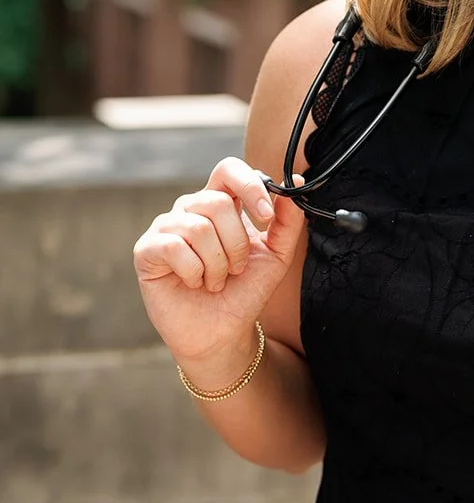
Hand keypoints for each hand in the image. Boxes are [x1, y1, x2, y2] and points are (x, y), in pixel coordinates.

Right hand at [133, 157, 304, 370]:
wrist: (222, 333)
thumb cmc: (245, 291)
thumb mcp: (277, 254)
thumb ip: (288, 219)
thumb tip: (297, 182)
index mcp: (220, 203)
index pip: (229, 170)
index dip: (250, 186)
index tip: (267, 216)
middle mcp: (191, 209)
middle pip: (217, 202)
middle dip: (236, 243)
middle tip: (235, 269)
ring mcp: (166, 227)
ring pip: (199, 227)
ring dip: (217, 264)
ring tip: (215, 280)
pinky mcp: (147, 250)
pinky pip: (175, 247)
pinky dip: (194, 272)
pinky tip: (195, 283)